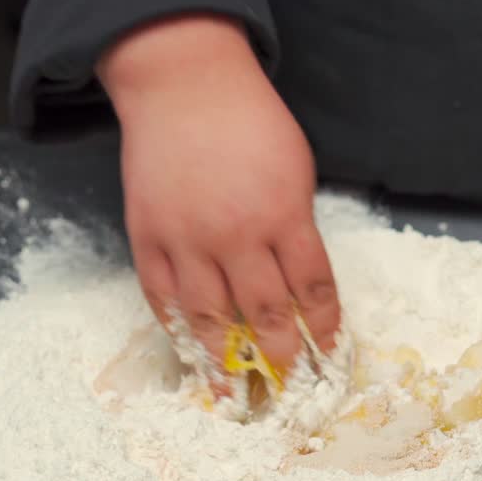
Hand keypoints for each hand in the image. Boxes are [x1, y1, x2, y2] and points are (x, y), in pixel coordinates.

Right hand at [97, 14, 340, 378]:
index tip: (331, 352)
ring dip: (225, 362)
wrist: (184, 85)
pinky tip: (190, 351)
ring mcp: (188, 239)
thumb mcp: (295, 167)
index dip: (325, 328)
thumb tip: (297, 284)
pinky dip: (177, 329)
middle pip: (265, 314)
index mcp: (284, 214)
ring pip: (209, 318)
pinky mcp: (149, 236)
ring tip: (233, 395)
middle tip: (290, 387)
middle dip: (282, 356)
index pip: (313, 289)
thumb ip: (296, 225)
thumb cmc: (248, 121)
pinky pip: (162, 298)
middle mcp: (238, 234)